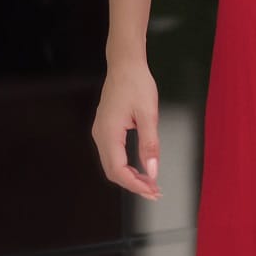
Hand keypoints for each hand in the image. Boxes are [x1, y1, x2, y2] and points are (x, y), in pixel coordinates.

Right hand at [93, 58, 161, 199]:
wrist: (125, 64)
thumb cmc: (136, 84)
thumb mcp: (149, 115)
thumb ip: (150, 145)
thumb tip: (152, 170)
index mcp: (109, 133)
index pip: (118, 170)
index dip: (135, 185)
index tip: (153, 190)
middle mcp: (100, 135)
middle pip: (112, 171)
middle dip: (133, 184)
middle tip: (154, 191)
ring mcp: (100, 132)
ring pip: (112, 165)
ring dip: (130, 177)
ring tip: (150, 183)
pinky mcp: (105, 129)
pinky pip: (112, 155)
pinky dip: (126, 166)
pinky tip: (140, 168)